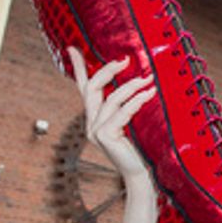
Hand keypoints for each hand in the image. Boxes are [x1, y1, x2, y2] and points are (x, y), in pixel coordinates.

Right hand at [68, 47, 156, 185]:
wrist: (141, 174)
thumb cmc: (141, 148)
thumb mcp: (132, 122)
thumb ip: (128, 105)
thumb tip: (140, 80)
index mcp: (94, 118)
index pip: (83, 88)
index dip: (78, 68)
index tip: (72, 48)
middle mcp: (91, 124)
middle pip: (92, 88)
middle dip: (107, 71)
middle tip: (126, 60)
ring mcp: (95, 131)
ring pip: (110, 99)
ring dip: (130, 86)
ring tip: (148, 80)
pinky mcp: (104, 136)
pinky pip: (121, 112)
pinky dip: (136, 101)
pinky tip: (149, 94)